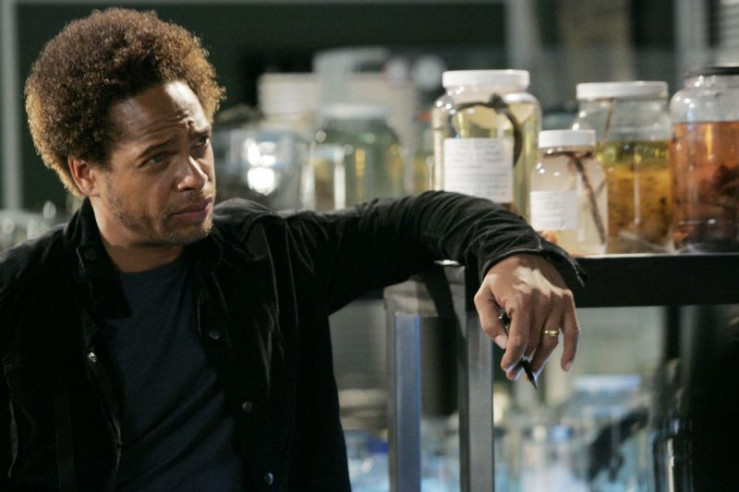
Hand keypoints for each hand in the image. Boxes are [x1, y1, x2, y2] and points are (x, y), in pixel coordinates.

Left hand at [473, 253, 579, 381]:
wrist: (521, 253)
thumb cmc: (500, 278)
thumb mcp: (484, 296)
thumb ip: (489, 322)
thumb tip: (503, 344)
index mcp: (521, 301)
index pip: (519, 339)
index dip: (512, 357)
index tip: (507, 368)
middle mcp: (542, 302)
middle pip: (535, 342)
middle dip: (524, 361)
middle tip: (514, 373)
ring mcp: (557, 302)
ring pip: (552, 340)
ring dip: (542, 360)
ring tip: (531, 372)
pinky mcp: (567, 301)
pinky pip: (573, 331)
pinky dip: (571, 350)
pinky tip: (565, 366)